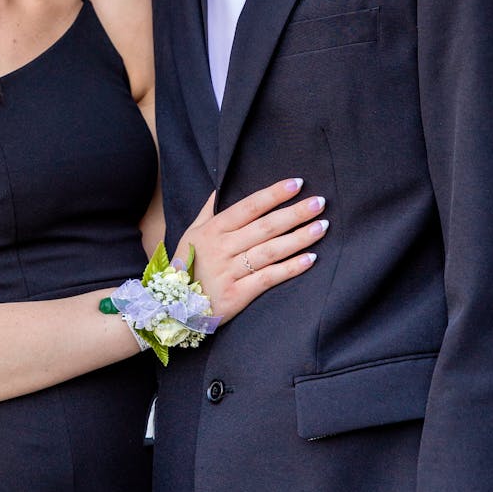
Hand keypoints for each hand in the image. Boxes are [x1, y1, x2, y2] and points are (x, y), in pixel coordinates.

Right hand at [175, 179, 326, 324]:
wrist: (170, 307)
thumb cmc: (185, 265)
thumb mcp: (191, 233)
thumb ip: (208, 210)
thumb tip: (221, 186)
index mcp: (213, 230)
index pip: (249, 206)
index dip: (273, 194)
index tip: (297, 183)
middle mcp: (222, 248)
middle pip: (265, 227)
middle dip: (295, 213)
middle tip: (320, 202)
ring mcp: (229, 272)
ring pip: (270, 251)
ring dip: (299, 238)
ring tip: (322, 227)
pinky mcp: (236, 295)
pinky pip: (268, 279)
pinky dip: (290, 269)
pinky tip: (310, 259)